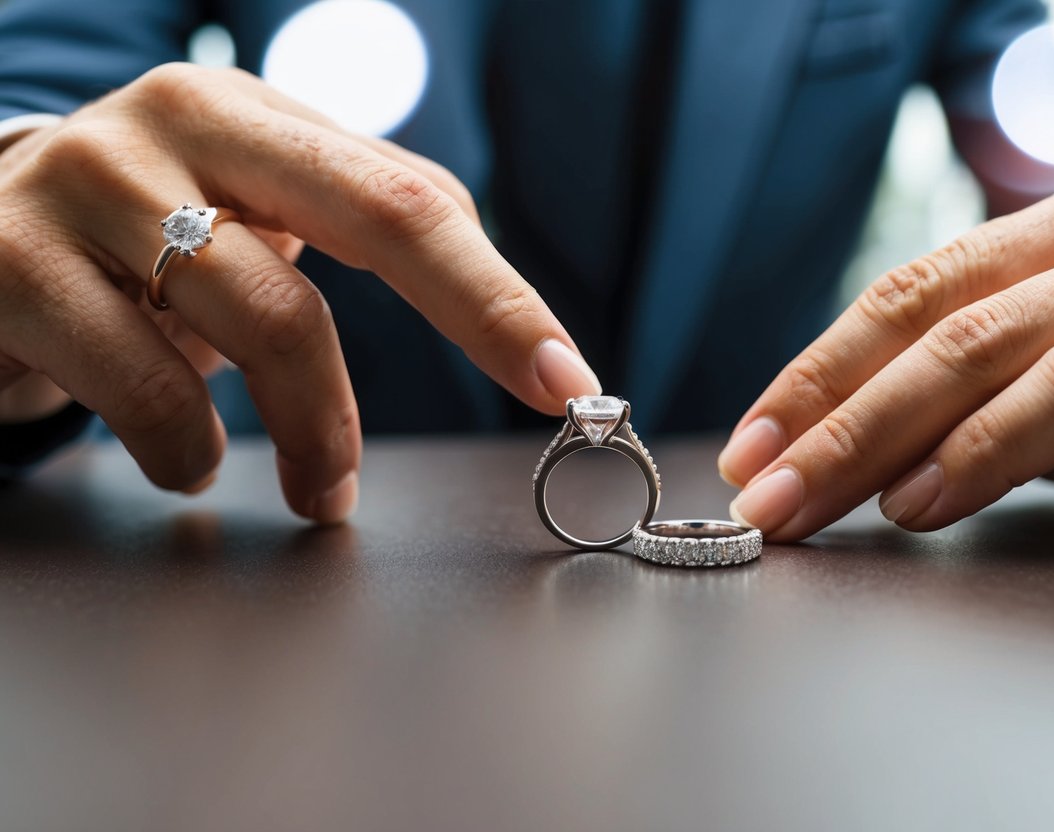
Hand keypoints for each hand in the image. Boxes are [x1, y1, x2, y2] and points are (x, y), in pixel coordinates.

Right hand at [0, 64, 599, 521]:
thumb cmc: (141, 245)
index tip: (566, 379)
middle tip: (533, 401)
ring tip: (323, 490)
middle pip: (376, 215)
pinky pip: (147, 383)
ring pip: (267, 318)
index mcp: (254, 115)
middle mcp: (176, 123)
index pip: (414, 197)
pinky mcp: (6, 264)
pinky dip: (188, 446)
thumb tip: (500, 300)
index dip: (500, 294)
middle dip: (478, 317)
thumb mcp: (249, 219)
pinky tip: (190, 461)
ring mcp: (87, 184)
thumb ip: (358, 230)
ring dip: (319, 432)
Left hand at [718, 152, 1053, 539]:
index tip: (752, 441)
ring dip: (871, 437)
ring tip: (804, 506)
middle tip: (754, 488)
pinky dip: (986, 449)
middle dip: (821, 410)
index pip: (912, 289)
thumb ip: (1018, 392)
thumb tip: (894, 452)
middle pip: (923, 313)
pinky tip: (920, 501)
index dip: (818, 367)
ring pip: (979, 343)